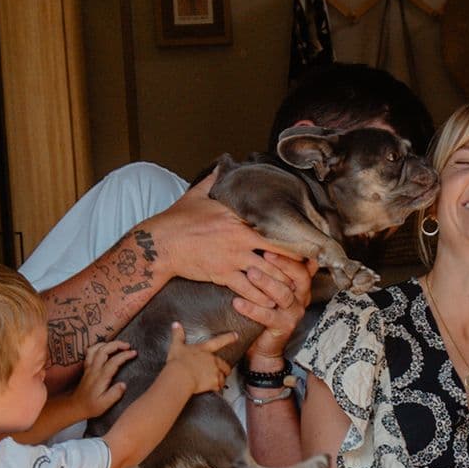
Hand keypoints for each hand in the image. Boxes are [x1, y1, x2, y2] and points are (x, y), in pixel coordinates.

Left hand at [60, 340, 133, 419]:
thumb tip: (123, 384)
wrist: (76, 406)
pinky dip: (98, 346)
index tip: (134, 353)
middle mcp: (93, 370)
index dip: (124, 355)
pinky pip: (90, 352)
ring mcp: (89, 367)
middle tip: (128, 346)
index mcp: (100, 378)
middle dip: (117, 344)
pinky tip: (104, 348)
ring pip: (95, 348)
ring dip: (107, 343)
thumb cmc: (91, 406)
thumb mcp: (105, 405)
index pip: (113, 361)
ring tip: (118, 345)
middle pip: (103, 350)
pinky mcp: (86, 368)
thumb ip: (115, 394)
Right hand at [142, 170, 293, 314]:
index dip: (295, 238)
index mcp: (239, 217)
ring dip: (282, 285)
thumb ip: (216, 180)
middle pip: (279, 253)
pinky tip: (270, 304)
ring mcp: (232, 257)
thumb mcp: (198, 193)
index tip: (308, 244)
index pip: (276, 227)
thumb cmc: (178, 218)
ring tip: (293, 292)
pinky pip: (248, 289)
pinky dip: (261, 298)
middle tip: (307, 275)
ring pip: (268, 275)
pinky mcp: (222, 274)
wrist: (160, 243)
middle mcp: (240, 238)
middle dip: (296, 267)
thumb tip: (224, 163)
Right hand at [161, 323, 238, 397]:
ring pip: (223, 376)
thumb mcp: (176, 346)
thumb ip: (178, 335)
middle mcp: (212, 360)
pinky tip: (212, 389)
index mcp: (204, 349)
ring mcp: (215, 371)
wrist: (180, 376)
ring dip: (220, 379)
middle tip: (222, 371)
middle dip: (224, 369)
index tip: (236, 336)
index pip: (219, 341)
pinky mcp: (214, 382)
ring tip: (215, 383)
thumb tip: (176, 324)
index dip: (229, 338)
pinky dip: (216, 388)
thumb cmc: (178, 362)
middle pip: (224, 364)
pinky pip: (219, 387)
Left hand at [234, 247, 314, 365]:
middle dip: (281, 264)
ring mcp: (294, 313)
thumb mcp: (270, 287)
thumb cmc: (264, 311)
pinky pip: (269, 316)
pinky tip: (237, 302)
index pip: (302, 264)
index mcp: (300, 285)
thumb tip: (263, 239)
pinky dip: (252, 308)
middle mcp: (302, 297)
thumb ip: (272, 268)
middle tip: (262, 255)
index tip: (272, 243)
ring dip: (266, 283)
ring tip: (249, 274)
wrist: (262, 347)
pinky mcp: (284, 327)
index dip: (289, 254)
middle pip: (299, 276)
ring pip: (284, 295)